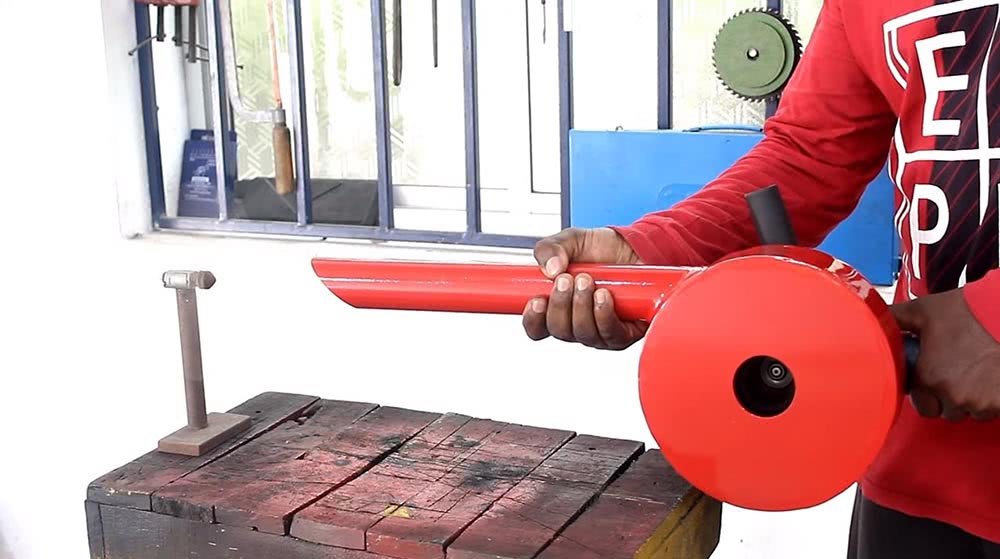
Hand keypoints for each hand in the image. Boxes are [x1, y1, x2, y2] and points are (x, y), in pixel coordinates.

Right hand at [521, 227, 647, 349]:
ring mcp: (599, 331)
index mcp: (557, 307)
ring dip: (582, 307)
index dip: (533, 319)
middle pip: (559, 331)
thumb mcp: (570, 240)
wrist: (634, 246)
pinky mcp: (624, 332)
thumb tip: (550, 270)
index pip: (537, 327)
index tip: (537, 300)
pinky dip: (604, 315)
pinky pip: (610, 334)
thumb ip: (550, 249)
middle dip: (560, 305)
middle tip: (567, 279)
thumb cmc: (601, 249)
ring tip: (588, 281)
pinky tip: (603, 296)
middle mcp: (576, 323)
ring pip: (583, 333)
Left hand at [891, 288, 999, 421]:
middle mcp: (954, 396)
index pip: (920, 404)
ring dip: (969, 399)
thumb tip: (871, 320)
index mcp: (929, 379)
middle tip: (954, 372)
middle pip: (944, 411)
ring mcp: (981, 403)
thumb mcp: (923, 310)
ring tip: (974, 373)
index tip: (931, 376)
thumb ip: (893, 319)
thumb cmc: (969, 312)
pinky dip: (990, 399)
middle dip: (946, 397)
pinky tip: (989, 378)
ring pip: (969, 412)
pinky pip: (991, 410)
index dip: (925, 390)